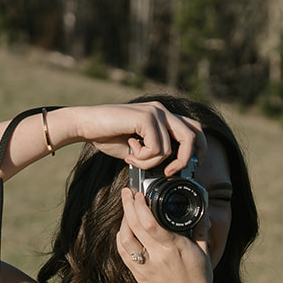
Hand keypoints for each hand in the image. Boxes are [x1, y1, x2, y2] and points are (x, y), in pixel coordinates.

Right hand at [76, 102, 204, 176]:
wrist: (85, 124)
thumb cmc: (109, 136)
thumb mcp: (139, 148)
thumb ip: (156, 153)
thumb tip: (174, 170)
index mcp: (163, 116)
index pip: (194, 129)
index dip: (198, 149)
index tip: (187, 167)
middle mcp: (162, 110)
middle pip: (192, 136)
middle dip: (185, 160)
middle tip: (169, 172)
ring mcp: (155, 112)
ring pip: (170, 149)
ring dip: (151, 163)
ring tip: (133, 159)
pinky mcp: (146, 117)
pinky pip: (157, 149)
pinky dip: (143, 159)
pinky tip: (129, 153)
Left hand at [116, 186, 218, 282]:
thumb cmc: (200, 280)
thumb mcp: (203, 252)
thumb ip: (200, 229)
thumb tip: (203, 210)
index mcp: (174, 248)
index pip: (150, 222)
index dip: (140, 205)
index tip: (139, 193)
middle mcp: (158, 257)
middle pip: (135, 226)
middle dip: (128, 205)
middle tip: (127, 193)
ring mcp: (146, 267)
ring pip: (124, 240)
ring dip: (122, 222)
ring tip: (127, 211)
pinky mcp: (139, 276)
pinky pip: (124, 254)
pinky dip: (121, 239)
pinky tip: (124, 230)